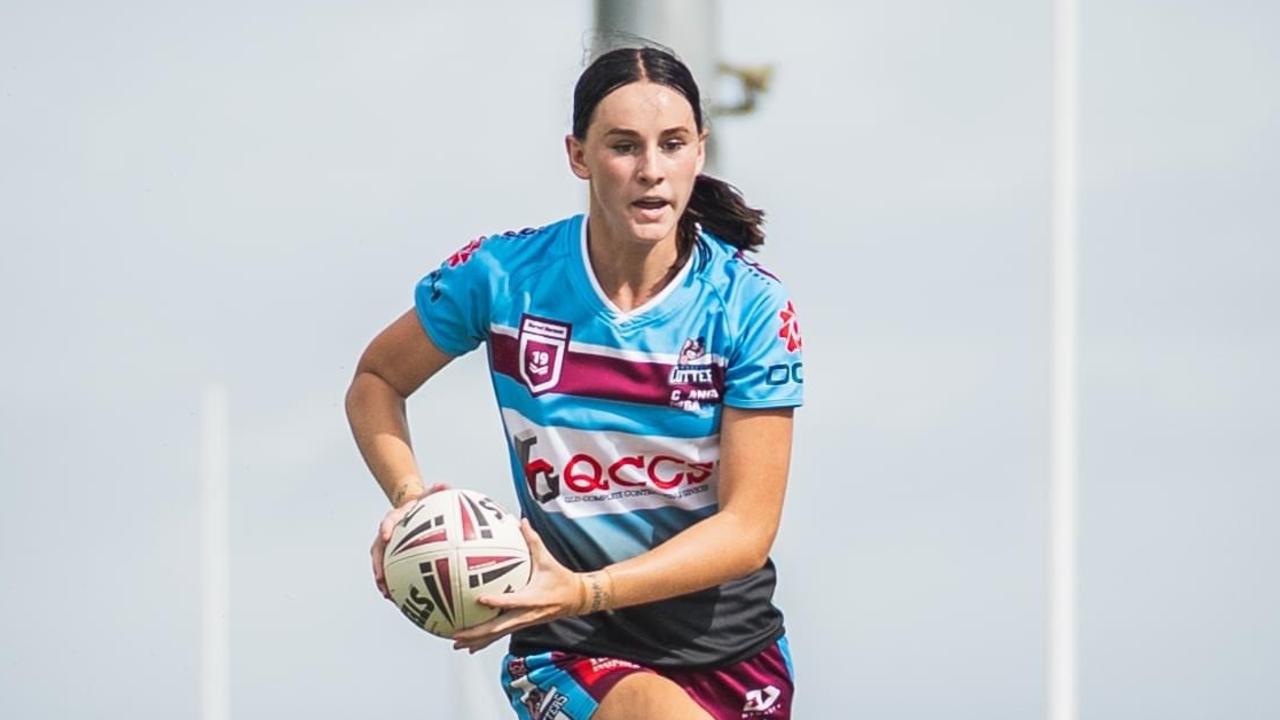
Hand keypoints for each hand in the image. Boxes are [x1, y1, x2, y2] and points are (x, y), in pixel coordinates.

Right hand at [371, 482, 447, 600]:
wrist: (414, 509)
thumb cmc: (425, 504)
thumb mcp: (429, 496)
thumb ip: (436, 491)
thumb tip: (444, 484)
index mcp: (395, 518)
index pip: (387, 521)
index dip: (386, 528)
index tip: (386, 536)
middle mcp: (388, 534)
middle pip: (378, 550)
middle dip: (378, 565)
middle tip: (381, 578)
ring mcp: (388, 547)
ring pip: (381, 565)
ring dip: (382, 580)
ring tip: (387, 595)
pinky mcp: (393, 558)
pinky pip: (393, 572)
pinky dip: (396, 585)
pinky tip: (402, 600)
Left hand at [451, 519, 586, 652]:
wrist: (576, 599)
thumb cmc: (561, 578)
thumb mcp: (547, 559)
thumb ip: (533, 540)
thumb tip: (520, 521)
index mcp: (532, 599)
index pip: (512, 601)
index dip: (497, 602)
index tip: (479, 599)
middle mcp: (525, 614)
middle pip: (498, 627)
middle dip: (477, 632)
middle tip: (456, 634)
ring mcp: (523, 622)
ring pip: (497, 635)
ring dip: (477, 640)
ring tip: (456, 644)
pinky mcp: (522, 625)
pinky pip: (500, 634)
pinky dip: (485, 640)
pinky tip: (471, 646)